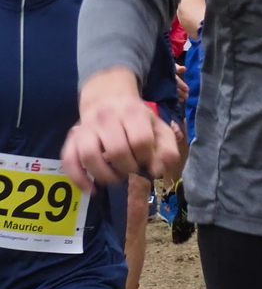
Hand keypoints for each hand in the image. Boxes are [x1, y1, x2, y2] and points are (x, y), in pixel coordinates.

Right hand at [63, 68, 181, 190]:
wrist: (107, 98)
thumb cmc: (137, 119)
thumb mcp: (159, 128)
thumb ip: (166, 150)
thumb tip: (156, 171)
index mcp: (132, 112)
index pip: (141, 140)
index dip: (146, 157)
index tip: (146, 160)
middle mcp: (106, 118)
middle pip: (116, 150)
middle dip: (128, 168)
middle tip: (132, 170)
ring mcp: (85, 128)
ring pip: (89, 156)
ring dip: (105, 175)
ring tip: (116, 178)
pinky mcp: (71, 139)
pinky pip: (68, 161)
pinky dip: (79, 179)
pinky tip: (92, 190)